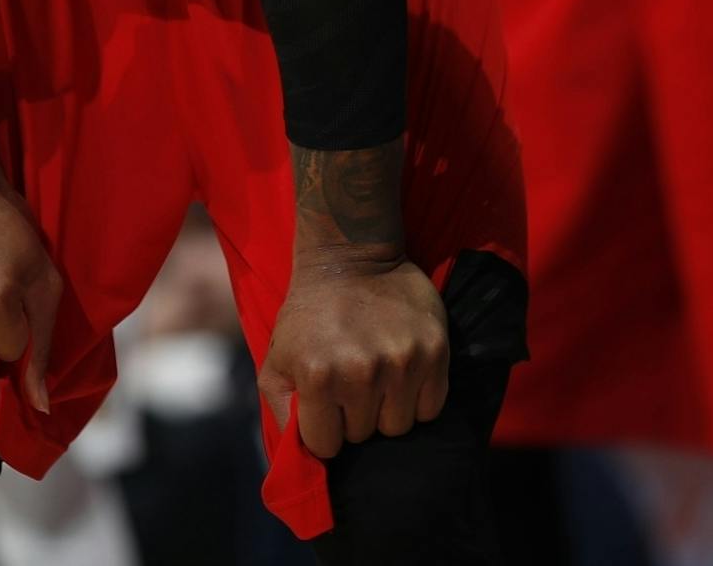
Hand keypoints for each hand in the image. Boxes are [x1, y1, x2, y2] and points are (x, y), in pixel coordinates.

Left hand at [258, 255, 448, 458]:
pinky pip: (431, 407)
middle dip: (355, 416)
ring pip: (398, 426)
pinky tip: (402, 371)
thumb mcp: (278, 356)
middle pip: (364, 436)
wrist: (350, 255)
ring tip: (377, 375)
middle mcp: (361, 373)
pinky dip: (418, 398)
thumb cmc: (309, 311)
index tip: (326, 405)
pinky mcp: (434, 350)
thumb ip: (281, 409)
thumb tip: (297, 457)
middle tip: (352, 381)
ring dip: (387, 408)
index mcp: (318, 376)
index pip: (326, 446)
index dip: (325, 429)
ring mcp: (401, 362)